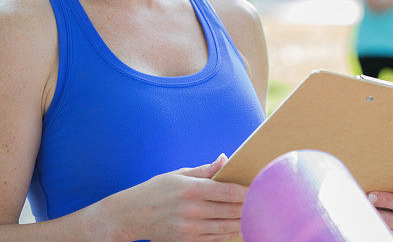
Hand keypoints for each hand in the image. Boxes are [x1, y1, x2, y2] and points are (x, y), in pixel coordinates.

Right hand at [104, 153, 247, 241]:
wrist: (131, 215)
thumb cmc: (156, 190)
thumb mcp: (178, 175)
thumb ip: (205, 170)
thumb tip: (225, 158)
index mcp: (191, 190)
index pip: (228, 192)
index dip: (247, 191)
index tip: (258, 187)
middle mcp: (192, 211)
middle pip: (231, 210)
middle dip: (247, 205)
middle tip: (261, 200)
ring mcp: (190, 229)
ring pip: (226, 227)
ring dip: (241, 221)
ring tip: (253, 213)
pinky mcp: (188, 241)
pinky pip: (215, 238)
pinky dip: (228, 233)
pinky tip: (236, 226)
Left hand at [368, 179, 392, 240]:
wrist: (373, 211)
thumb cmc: (378, 192)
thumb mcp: (385, 185)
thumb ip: (387, 180)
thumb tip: (375, 174)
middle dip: (388, 200)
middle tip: (371, 196)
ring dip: (380, 213)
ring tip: (366, 207)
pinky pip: (391, 232)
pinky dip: (378, 224)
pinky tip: (369, 219)